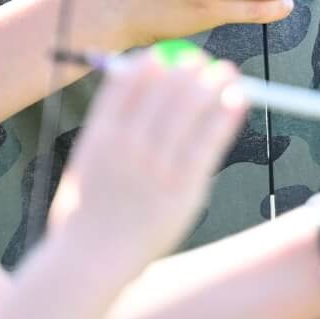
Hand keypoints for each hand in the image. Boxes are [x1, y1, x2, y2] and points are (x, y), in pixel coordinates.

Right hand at [48, 53, 247, 272]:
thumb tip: (120, 96)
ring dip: (212, 82)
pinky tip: (237, 98)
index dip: (150, 63)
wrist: (89, 262)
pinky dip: (226, 114)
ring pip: (190, 107)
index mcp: (99, 136)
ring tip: (227, 71)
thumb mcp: (82, 167)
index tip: (166, 56)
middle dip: (186, 67)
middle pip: (164, 89)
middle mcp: (127, 145)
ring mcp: (155, 166)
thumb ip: (102, 131)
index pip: (126, 83)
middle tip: (202, 60)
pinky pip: (209, 139)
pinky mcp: (182, 186)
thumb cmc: (84, 217)